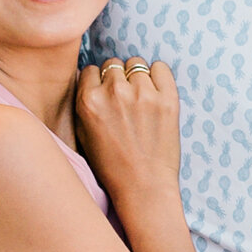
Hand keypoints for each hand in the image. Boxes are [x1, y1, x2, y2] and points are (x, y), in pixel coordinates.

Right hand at [75, 58, 183, 210]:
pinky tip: (156, 92)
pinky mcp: (167, 99)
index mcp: (89, 101)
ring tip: (141, 98)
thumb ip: (84, 105)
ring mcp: (143, 94)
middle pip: (113, 64)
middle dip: (117, 78)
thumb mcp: (83, 135)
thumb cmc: (112, 167)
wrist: (144, 187)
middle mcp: (114, 93)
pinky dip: (158, 76)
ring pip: (137, 64)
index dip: (98, 81)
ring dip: (137, 77)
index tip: (105, 94)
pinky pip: (161, 68)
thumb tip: (90, 81)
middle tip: (124, 99)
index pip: (91, 70)